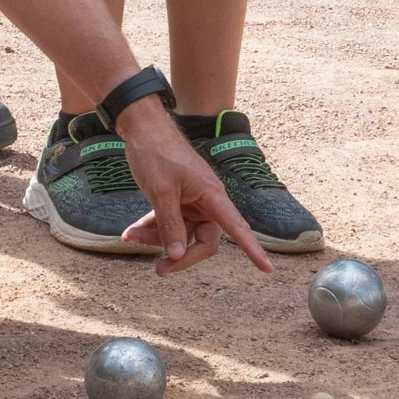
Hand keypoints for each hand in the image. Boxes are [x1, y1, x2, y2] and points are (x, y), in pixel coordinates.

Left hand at [110, 99, 272, 274]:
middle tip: (158, 269)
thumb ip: (170, 225)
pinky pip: (168, 222)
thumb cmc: (156, 154)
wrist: (142, 128)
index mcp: (212, 196)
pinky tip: (131, 232)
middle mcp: (206, 202)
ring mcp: (191, 202)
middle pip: (203, 241)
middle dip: (180, 255)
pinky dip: (151, 228)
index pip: (237, 229)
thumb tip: (177, 255)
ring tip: (130, 237)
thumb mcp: (161, 191)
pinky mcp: (177, 201)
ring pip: (181, 234)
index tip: (268, 270)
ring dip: (156, 239)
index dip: (253, 250)